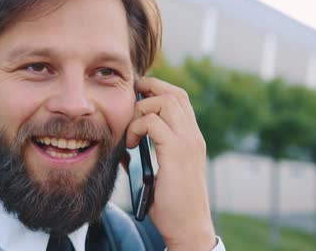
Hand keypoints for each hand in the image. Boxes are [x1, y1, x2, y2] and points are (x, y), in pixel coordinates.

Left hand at [126, 77, 215, 250]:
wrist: (188, 227)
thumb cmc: (172, 205)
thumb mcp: (158, 174)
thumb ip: (144, 157)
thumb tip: (122, 150)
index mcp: (191, 138)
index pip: (180, 99)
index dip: (158, 90)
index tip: (137, 96)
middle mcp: (193, 135)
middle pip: (174, 93)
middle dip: (149, 89)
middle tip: (129, 101)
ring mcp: (188, 141)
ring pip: (165, 102)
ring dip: (141, 110)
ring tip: (132, 132)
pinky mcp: (177, 152)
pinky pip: (152, 123)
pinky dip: (136, 128)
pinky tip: (131, 144)